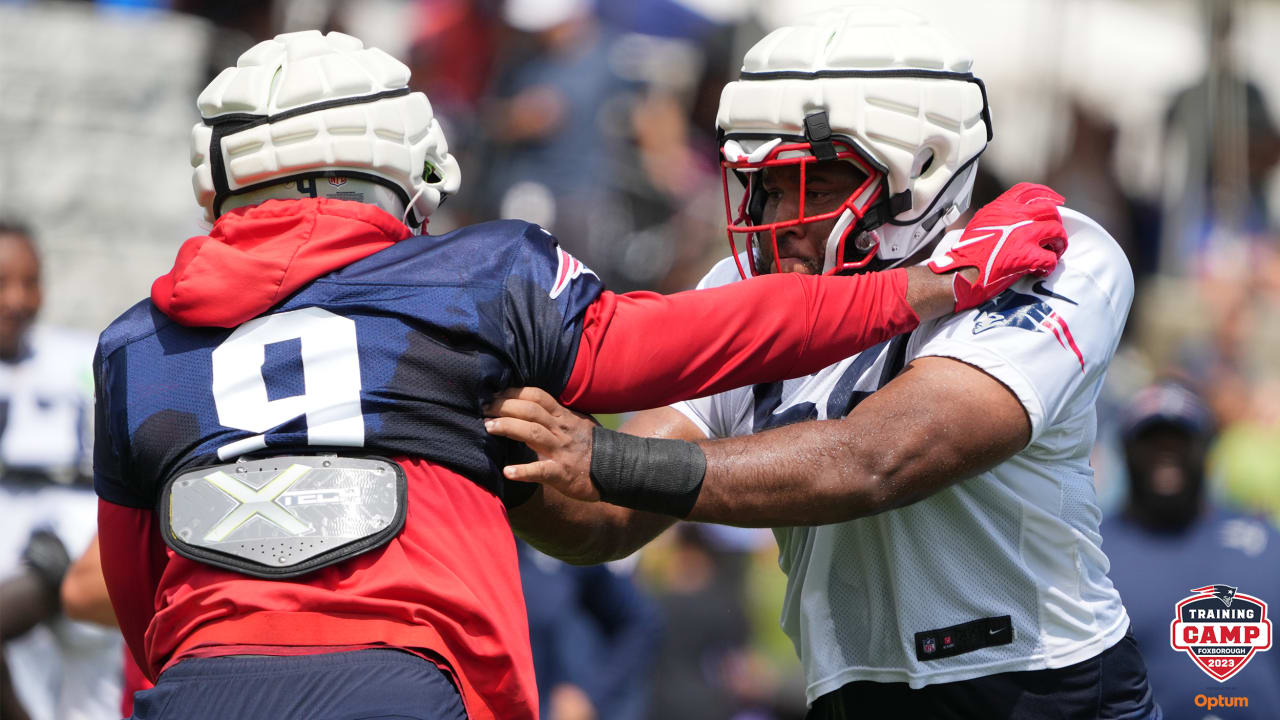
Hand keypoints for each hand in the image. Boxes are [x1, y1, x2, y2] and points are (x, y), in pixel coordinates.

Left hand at [483, 387, 601, 501]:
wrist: (619, 469)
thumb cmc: (593, 447)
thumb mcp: (578, 423)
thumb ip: (557, 415)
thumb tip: (532, 405)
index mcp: (564, 417)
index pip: (537, 396)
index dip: (514, 392)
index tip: (494, 394)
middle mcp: (562, 430)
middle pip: (530, 410)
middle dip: (505, 406)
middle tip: (483, 408)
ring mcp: (562, 451)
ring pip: (533, 433)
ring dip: (509, 428)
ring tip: (488, 428)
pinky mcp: (564, 473)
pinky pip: (542, 470)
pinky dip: (524, 471)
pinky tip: (507, 472)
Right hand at [929, 182, 1067, 311]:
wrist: (960, 272)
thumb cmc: (966, 252)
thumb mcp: (980, 223)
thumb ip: (998, 217)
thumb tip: (1010, 220)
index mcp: (1002, 207)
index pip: (1030, 191)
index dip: (1048, 194)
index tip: (1057, 201)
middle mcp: (1016, 217)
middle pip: (1049, 210)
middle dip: (1056, 222)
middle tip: (1054, 235)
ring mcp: (1024, 236)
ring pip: (1056, 232)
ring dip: (1059, 243)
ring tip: (1054, 252)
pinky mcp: (1028, 256)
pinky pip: (1050, 258)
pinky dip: (1049, 265)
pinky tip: (1042, 270)